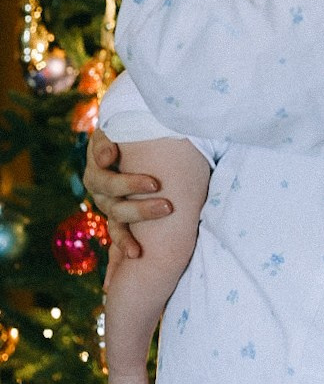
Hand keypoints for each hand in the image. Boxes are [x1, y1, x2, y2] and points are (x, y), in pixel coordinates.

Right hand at [83, 128, 171, 259]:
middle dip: (142, 207)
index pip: (107, 181)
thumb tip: (106, 158)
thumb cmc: (123, 132)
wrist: (126, 139)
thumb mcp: (112, 130)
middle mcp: (100, 191)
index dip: (129, 184)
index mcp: (96, 169)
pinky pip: (118, 234)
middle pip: (115, 204)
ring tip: (162, 224)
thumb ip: (106, 141)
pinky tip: (136, 254)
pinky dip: (125, 244)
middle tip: (168, 206)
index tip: (155, 184)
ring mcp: (108, 206)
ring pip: (118, 221)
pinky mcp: (117, 217)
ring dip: (139, 223)